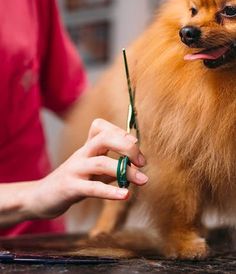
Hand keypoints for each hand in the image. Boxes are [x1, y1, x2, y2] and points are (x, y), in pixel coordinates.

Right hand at [28, 119, 147, 219]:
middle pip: (103, 138)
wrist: (41, 197)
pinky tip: (125, 195)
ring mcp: (74, 170)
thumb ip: (111, 167)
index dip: (120, 131)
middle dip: (126, 146)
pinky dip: (110, 191)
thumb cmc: (73, 182)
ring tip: (142, 180)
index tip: (135, 143)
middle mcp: (81, 154)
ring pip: (100, 163)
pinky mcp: (70, 187)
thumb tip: (135, 167)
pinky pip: (92, 188)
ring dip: (125, 171)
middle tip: (142, 161)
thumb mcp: (93, 171)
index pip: (100, 127)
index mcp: (87, 148)